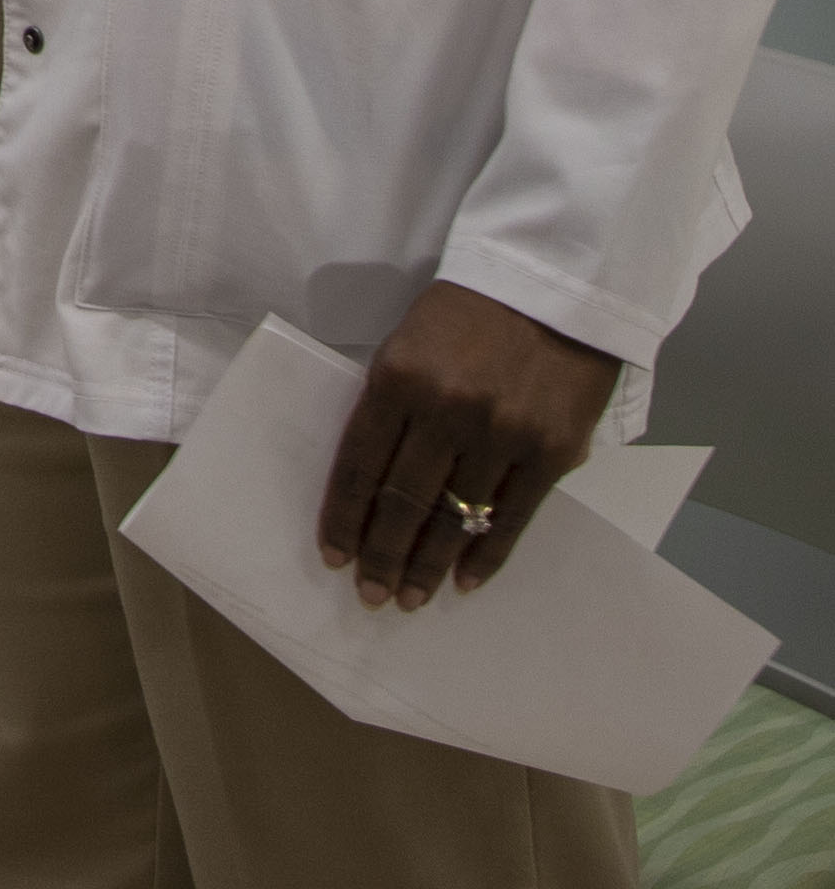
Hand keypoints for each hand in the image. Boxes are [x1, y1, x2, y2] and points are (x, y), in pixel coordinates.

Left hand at [317, 280, 619, 605]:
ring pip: (457, 518)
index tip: (333, 557)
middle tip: (370, 595)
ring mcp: (505, 433)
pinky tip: (467, 581)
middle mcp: (448, 410)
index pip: (359, 465)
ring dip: (429, 565)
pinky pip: (515, 517)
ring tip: (410, 598)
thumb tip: (372, 483)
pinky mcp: (554, 450)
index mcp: (397, 379)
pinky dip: (488, 554)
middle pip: (404, 501)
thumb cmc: (465, 318)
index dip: (343, 518)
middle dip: (382, 555)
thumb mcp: (405, 346)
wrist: (551, 289)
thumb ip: (388, 409)